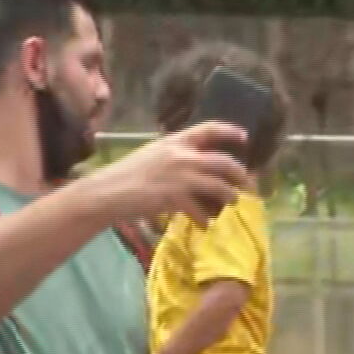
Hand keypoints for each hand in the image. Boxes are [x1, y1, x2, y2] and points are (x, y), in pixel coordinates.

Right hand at [83, 123, 250, 228]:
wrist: (108, 192)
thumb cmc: (125, 174)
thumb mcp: (152, 154)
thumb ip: (173, 155)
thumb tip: (194, 164)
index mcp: (174, 141)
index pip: (209, 129)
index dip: (230, 131)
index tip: (244, 137)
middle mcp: (182, 156)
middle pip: (224, 162)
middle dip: (240, 174)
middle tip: (245, 183)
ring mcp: (181, 177)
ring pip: (220, 187)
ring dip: (229, 197)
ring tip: (230, 203)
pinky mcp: (176, 198)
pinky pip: (202, 211)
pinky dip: (205, 219)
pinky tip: (203, 225)